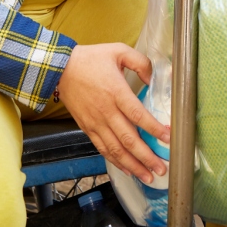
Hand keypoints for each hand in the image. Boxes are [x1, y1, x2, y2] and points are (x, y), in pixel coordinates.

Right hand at [56, 43, 170, 182]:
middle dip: (147, 156)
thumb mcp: (118, 50)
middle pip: (129, 139)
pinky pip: (103, 149)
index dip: (153, 128)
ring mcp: (96, 122)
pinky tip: (128, 169)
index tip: (168, 138)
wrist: (58, 69)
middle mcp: (106, 111)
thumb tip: (153, 79)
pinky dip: (116, 161)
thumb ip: (140, 62)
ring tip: (148, 176)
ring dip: (133, 165)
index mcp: (116, 92)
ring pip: (116, 149)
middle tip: (162, 168)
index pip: (137, 114)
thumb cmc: (90, 59)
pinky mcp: (87, 128)